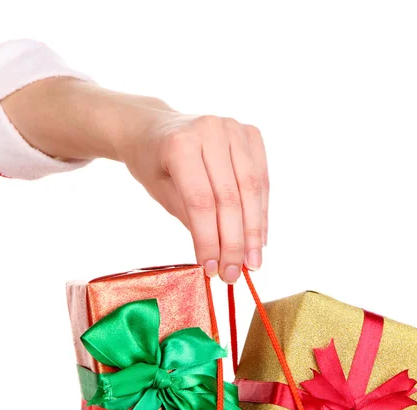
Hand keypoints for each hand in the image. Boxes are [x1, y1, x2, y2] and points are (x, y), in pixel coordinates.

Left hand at [1, 78, 268, 283]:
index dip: (209, 239)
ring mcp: (234, 127)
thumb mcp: (162, 193)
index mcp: (181, 144)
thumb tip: (220, 258)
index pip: (201, 201)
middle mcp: (210, 130)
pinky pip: (261, 178)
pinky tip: (259, 238)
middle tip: (235, 274)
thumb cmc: (154, 164)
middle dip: (234, 241)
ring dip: (254, 231)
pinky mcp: (250, 133)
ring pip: (252, 189)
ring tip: (252, 263)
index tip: (213, 270)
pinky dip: (262, 211)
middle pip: (230, 197)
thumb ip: (192, 219)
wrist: (154, 127)